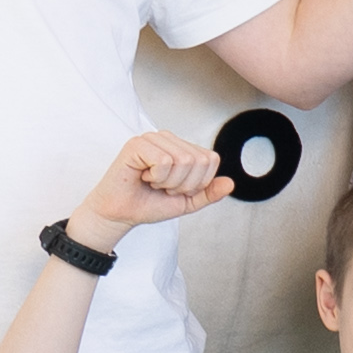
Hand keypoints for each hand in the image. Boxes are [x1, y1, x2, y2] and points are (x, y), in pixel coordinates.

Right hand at [72, 130, 231, 231]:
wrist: (121, 214)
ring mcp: (152, 138)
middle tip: (162, 187)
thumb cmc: (149, 204)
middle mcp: (168, 139)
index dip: (198, 183)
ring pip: (183, 160)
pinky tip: (143, 177)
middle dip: (183, 184)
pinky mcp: (138, 144)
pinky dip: (157, 177)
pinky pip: (164, 161)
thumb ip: (209, 193)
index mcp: (182, 148)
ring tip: (152, 182)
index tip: (176, 189)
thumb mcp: (187, 202)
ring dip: (169, 182)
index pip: (211, 159)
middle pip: (199, 160)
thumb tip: (231, 184)